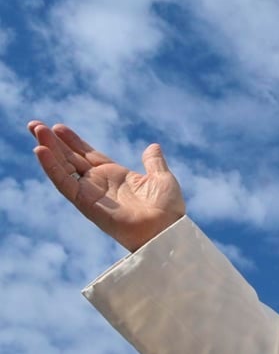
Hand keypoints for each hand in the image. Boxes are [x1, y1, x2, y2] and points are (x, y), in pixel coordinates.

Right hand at [28, 121, 185, 251]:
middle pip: (71, 158)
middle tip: (34, 124)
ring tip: (36, 129)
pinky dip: (52, 168)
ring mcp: (91, 192)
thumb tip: (153, 146)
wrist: (167, 229)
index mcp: (115, 175)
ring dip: (49, 149)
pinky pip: (65, 183)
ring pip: (64, 167)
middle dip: (53, 142)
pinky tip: (41, 151)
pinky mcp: (86, 203)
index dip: (73, 141)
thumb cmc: (168, 209)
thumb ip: (153, 162)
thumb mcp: (161, 178)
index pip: (88, 155)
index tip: (58, 127)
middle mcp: (99, 183)